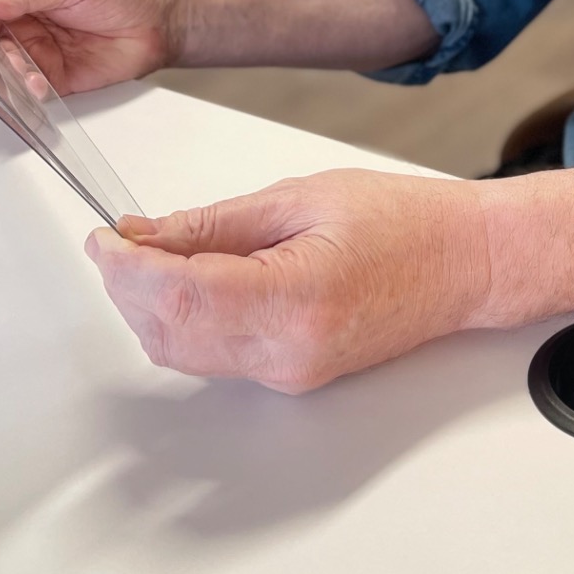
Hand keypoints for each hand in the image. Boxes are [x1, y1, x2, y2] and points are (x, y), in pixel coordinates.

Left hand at [86, 170, 492, 389]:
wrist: (466, 263)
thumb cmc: (406, 222)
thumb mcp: (302, 197)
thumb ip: (216, 224)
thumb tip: (147, 236)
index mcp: (295, 298)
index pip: (178, 298)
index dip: (127, 268)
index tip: (107, 238)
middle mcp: (288, 352)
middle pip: (170, 335)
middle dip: (128, 288)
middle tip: (120, 241)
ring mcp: (290, 373)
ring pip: (184, 354)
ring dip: (150, 308)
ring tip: (147, 255)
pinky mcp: (292, 376)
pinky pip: (214, 357)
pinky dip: (183, 322)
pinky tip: (182, 282)